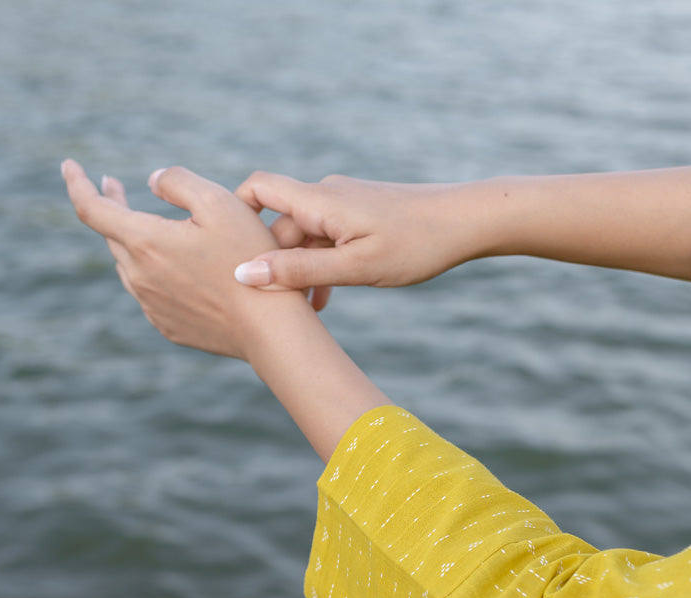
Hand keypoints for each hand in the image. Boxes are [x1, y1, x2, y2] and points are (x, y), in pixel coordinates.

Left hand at [62, 161, 293, 360]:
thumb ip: (177, 180)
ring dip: (132, 242)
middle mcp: (139, 277)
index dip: (77, 183)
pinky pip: (149, 293)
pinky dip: (153, 273)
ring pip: (128, 265)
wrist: (270, 328)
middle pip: (111, 235)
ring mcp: (152, 306)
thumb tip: (150, 181)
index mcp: (145, 242)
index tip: (71, 166)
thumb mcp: (220, 201)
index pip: (91, 208)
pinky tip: (176, 269)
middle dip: (110, 207)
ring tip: (147, 228)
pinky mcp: (168, 326)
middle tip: (114, 186)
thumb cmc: (250, 259)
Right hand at [233, 173, 477, 306]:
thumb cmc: (416, 244)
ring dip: (297, 272)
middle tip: (265, 307)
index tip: (224, 255)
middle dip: (269, 262)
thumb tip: (244, 274)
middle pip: (278, 225)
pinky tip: (325, 301)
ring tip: (301, 314)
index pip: (256, 190)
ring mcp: (343, 205)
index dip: (234, 217)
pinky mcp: (360, 217)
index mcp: (318, 201)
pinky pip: (325, 240)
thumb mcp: (356, 266)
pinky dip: (319, 267)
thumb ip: (300, 271)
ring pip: (303, 238)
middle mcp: (325, 196)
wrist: (466, 222)